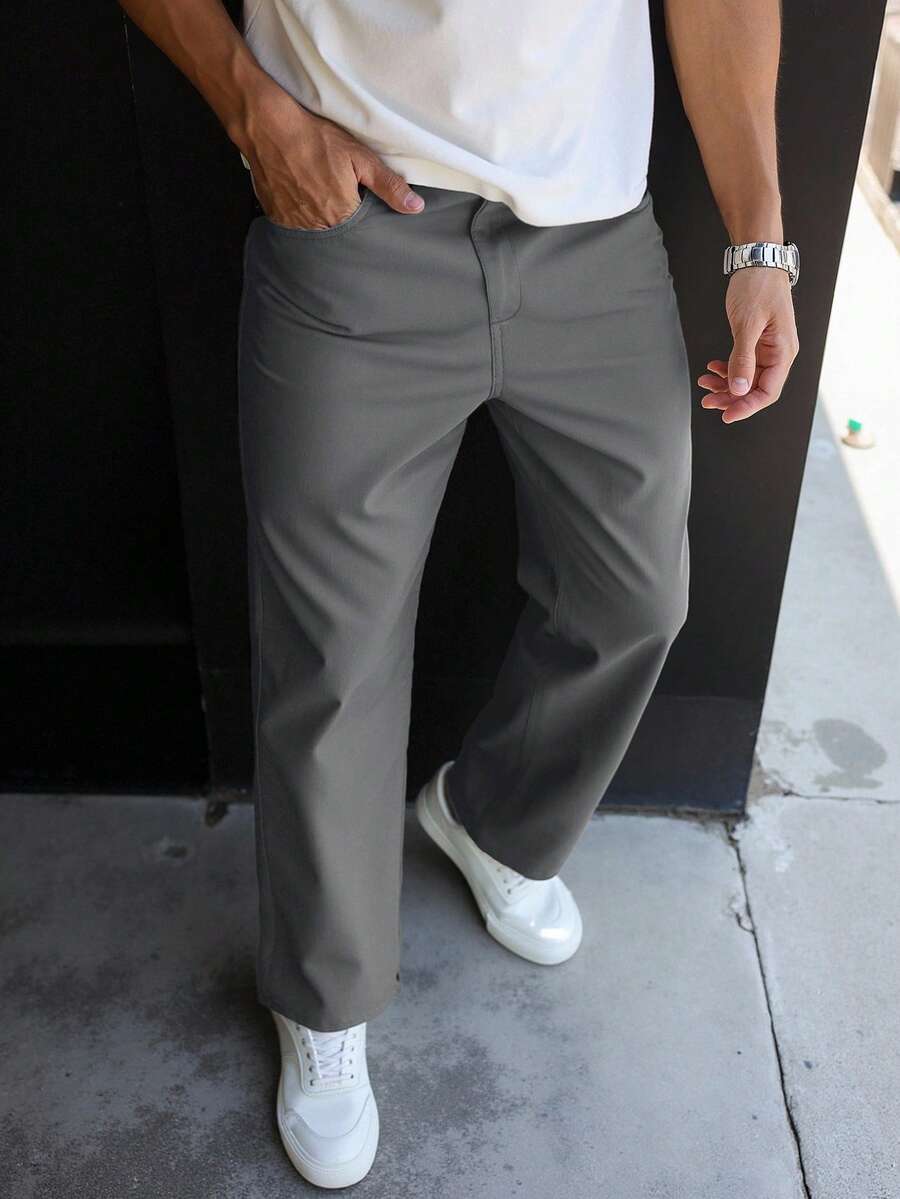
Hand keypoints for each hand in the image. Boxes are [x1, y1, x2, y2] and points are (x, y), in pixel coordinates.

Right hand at [236, 81, 424, 228]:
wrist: (269, 127)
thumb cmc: (316, 139)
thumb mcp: (360, 157)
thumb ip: (389, 185)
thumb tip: (416, 208)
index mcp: (343, 214)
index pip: (361, 226)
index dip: (360, 209)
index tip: (355, 193)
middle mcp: (318, 225)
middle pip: (337, 228)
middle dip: (340, 212)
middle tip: (331, 185)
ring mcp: (294, 222)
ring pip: (315, 226)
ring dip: (319, 214)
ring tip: (315, 187)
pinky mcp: (276, 215)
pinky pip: (292, 222)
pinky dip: (298, 211)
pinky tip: (299, 191)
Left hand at [698, 267, 799, 423]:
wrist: (757, 261)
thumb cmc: (757, 287)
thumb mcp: (747, 324)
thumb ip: (743, 358)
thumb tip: (739, 389)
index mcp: (783, 352)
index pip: (768, 392)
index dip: (747, 407)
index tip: (726, 415)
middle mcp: (778, 354)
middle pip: (756, 389)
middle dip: (731, 398)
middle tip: (707, 402)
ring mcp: (767, 348)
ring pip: (746, 378)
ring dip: (725, 385)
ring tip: (704, 384)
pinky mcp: (756, 342)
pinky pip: (742, 364)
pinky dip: (726, 369)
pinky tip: (711, 368)